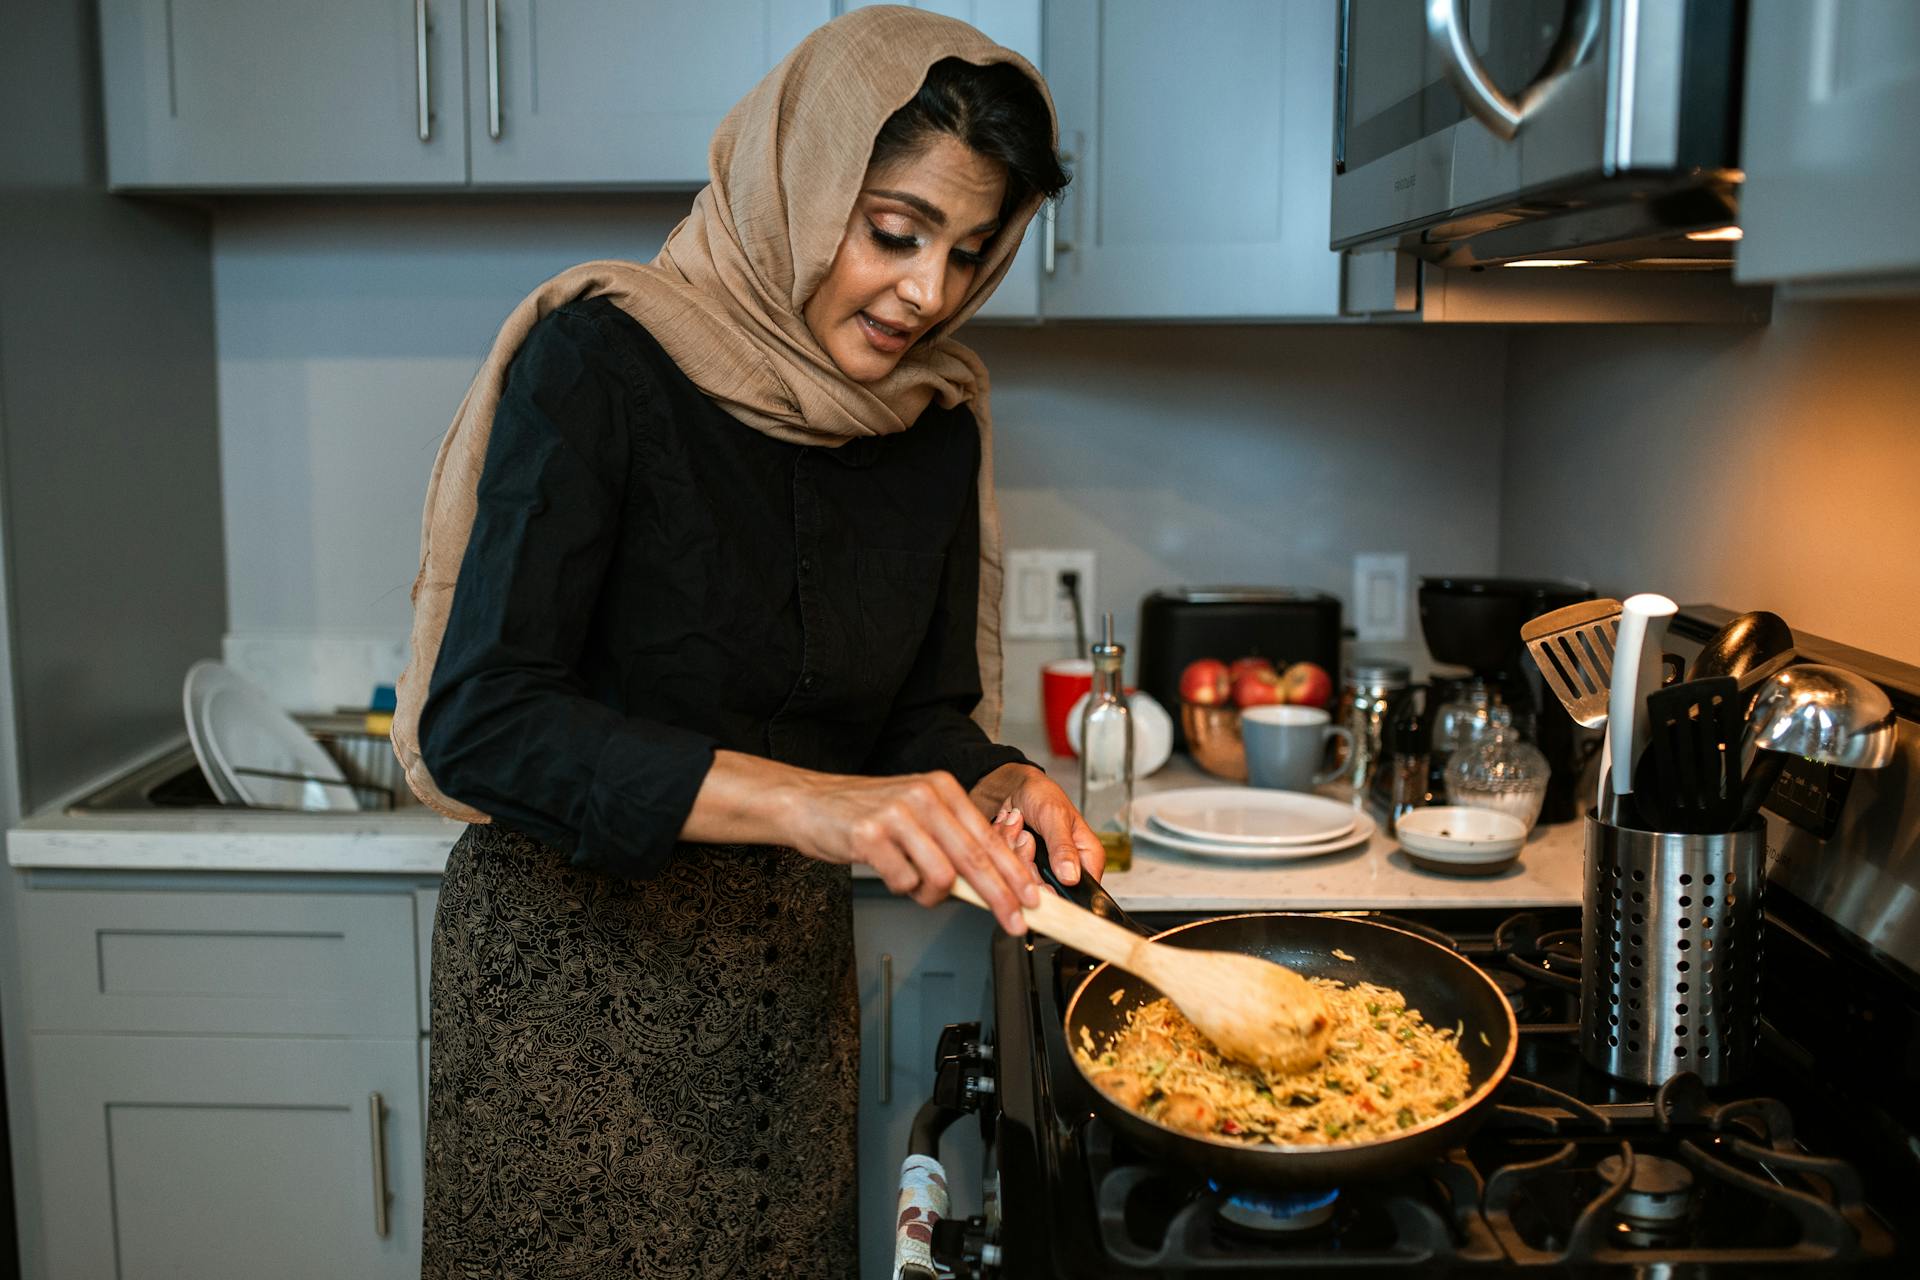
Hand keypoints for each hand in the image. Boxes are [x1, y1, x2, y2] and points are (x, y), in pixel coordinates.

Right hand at [787, 770, 1039, 933]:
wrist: (808, 802)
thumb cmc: (864, 813)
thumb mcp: (915, 817)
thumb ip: (949, 842)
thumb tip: (990, 887)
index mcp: (942, 788)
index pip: (988, 838)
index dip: (1014, 873)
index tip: (1032, 901)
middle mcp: (924, 795)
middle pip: (975, 857)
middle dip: (1000, 896)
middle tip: (1015, 921)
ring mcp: (897, 813)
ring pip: (940, 874)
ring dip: (932, 894)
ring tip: (914, 885)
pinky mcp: (870, 833)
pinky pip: (902, 880)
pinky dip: (900, 887)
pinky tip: (888, 872)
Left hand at [969, 763, 1105, 886]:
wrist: (1014, 786)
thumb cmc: (1042, 794)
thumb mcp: (1055, 816)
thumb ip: (1063, 847)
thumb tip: (1071, 877)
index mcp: (1086, 857)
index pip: (1079, 892)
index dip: (1055, 890)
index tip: (1037, 876)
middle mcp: (1067, 867)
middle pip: (1044, 889)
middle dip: (1026, 861)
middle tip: (1025, 835)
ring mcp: (1043, 869)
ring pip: (1022, 880)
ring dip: (1012, 848)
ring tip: (1017, 825)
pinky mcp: (1023, 866)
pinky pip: (1006, 870)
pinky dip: (1003, 846)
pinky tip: (1008, 829)